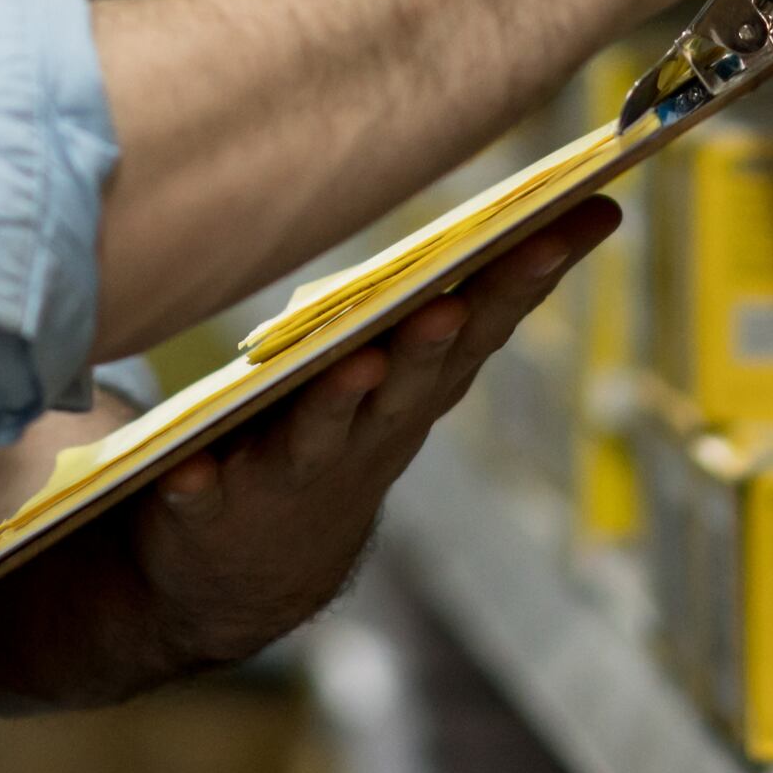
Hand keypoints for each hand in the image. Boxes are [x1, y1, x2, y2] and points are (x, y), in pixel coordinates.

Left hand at [120, 202, 615, 670]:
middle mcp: (367, 432)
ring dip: (338, 405)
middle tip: (448, 304)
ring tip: (354, 366)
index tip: (584, 213)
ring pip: (320, 435)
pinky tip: (188, 475)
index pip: (484, 321)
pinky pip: (205, 495)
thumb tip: (580, 202)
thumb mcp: (410, 366)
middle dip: (429, 345)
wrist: (253, 570)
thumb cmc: (346, 427)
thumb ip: (464, 297)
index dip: (529, 273)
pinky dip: (200, 486)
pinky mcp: (216, 506)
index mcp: (418, 386)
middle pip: (408, 381)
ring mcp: (293, 472)